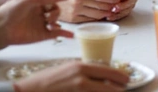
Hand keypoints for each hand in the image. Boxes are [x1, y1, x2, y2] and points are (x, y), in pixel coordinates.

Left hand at [0, 0, 72, 51]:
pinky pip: (57, 33)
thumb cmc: (11, 9)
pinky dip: (65, 34)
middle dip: (55, 10)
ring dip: (56, 20)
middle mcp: (40, 11)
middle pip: (56, 8)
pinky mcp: (42, 34)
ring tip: (49, 23)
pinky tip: (71, 35)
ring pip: (56, 20)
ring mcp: (41, 23)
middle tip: (48, 15)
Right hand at [13, 61, 128, 91]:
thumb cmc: (47, 79)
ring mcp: (78, 91)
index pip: (108, 71)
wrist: (30, 90)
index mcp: (81, 67)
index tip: (127, 79)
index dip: (120, 76)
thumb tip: (100, 74)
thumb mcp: (68, 69)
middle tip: (123, 89)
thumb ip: (83, 71)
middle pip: (109, 86)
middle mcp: (82, 78)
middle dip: (118, 89)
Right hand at [43, 0, 121, 22]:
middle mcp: (77, 3)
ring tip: (112, 9)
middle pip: (101, 7)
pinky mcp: (73, 20)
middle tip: (118, 5)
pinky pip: (91, 19)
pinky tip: (102, 13)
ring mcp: (75, 13)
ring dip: (107, 13)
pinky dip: (99, 17)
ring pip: (97, 15)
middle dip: (112, 6)